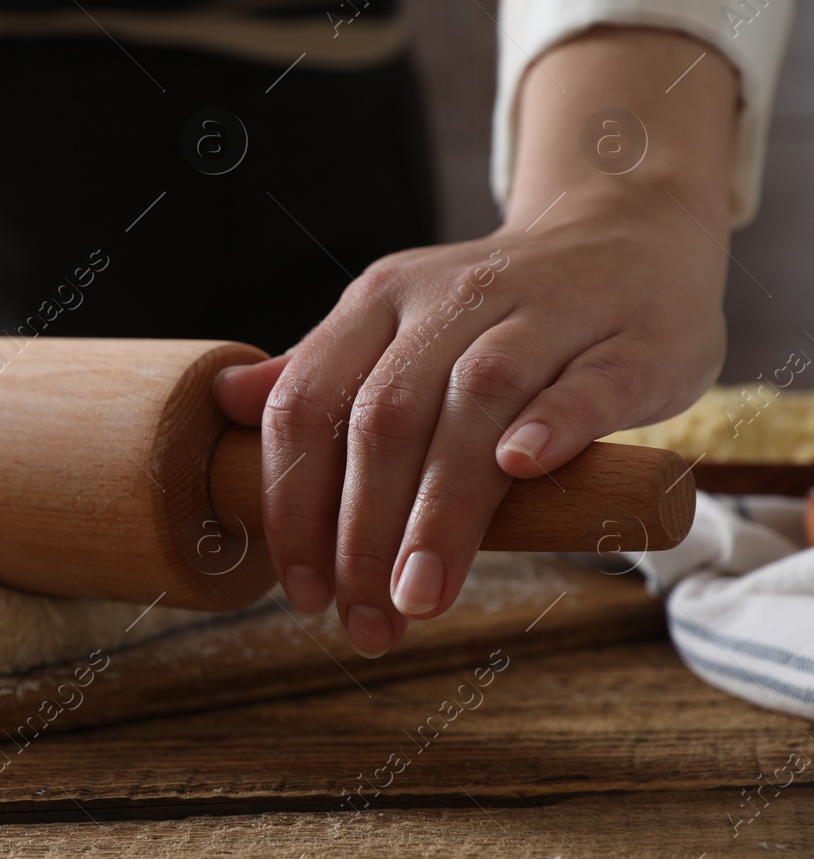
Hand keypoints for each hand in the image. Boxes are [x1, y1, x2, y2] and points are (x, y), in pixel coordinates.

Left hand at [215, 27, 738, 656]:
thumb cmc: (504, 314)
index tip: (302, 590)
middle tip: (364, 621)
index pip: (309, 400)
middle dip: (362, 530)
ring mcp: (543, 313)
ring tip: (419, 595)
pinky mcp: (628, 340)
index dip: (293, 501)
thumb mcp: (403, 328)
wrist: (633, 238)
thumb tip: (224, 400)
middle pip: (385, 414)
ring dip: (440, 507)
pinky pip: (583, 380)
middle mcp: (451, 298)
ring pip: (476, 401)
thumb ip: (324, 371)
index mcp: (380, 301)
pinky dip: (550, 424)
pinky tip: (519, 469)